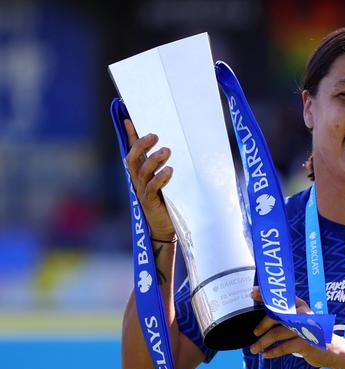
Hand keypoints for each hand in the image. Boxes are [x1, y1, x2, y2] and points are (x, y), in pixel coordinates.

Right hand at [124, 119, 175, 239]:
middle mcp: (138, 181)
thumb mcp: (166, 181)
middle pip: (133, 159)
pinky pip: (152, 188)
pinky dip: (160, 178)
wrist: (164, 228)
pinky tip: (169, 170)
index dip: (130, 136)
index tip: (129, 119)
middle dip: (141, 145)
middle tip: (154, 136)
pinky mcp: (149, 203)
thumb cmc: (167, 203)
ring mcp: (142, 192)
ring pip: (143, 172)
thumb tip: (171, 147)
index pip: (133, 151)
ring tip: (167, 151)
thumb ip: (164, 166)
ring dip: (154, 159)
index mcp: (140, 174)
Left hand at [249, 287, 337, 368]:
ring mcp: (304, 329)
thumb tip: (263, 314)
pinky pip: (283, 347)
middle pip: (275, 316)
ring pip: (276, 334)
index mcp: (300, 305)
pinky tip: (266, 354)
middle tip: (254, 333)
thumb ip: (286, 315)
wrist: (333, 350)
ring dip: (262, 342)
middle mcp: (302, 314)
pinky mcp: (305, 343)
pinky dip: (272, 352)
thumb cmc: (312, 334)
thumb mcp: (302, 321)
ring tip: (254, 349)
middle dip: (261, 326)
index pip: (280, 298)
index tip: (252, 292)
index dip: (266, 294)